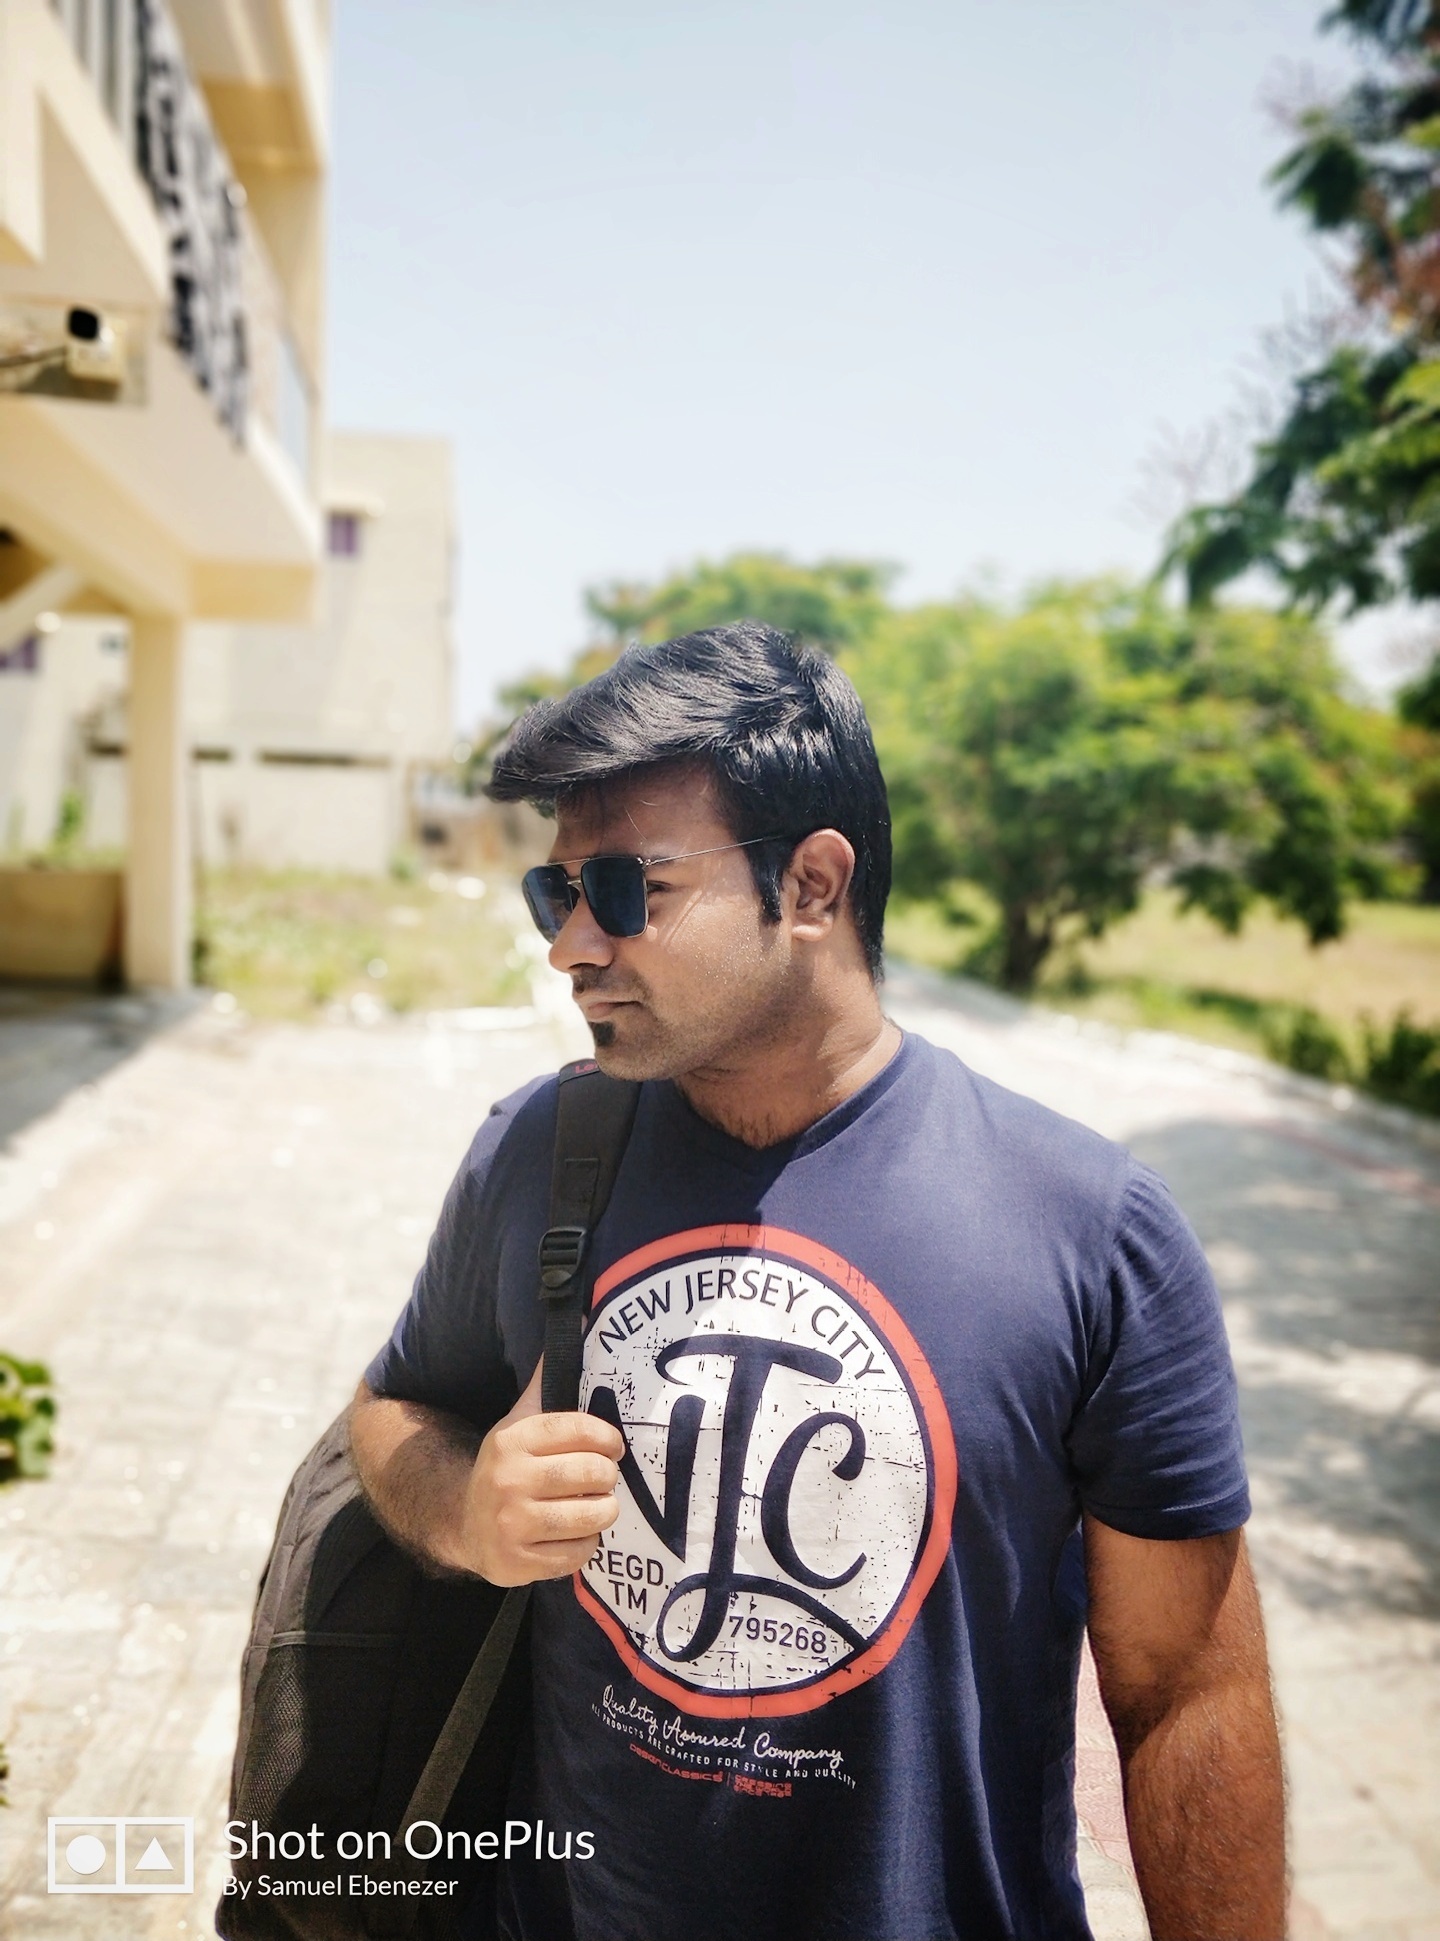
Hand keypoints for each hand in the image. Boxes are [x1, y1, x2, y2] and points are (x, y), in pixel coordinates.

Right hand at [459, 1359, 623, 1585]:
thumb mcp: (520, 1419)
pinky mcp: (517, 1564)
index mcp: (512, 1439)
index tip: (613, 1447)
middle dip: (607, 1478)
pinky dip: (584, 1544)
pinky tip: (570, 1534)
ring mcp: (511, 1525)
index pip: (581, 1431)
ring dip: (601, 1512)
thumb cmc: (509, 1466)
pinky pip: (579, 1553)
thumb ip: (546, 1379)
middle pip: (594, 1474)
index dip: (608, 1439)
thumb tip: (577, 1319)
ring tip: (590, 1506)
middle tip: (601, 1480)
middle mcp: (508, 1480)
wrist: (465, 1523)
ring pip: (593, 1515)